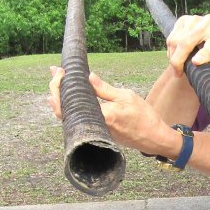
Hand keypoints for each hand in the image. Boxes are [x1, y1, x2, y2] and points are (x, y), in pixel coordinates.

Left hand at [48, 67, 177, 155]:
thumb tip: (88, 78)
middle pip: (63, 110)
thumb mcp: (126, 96)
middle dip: (56, 89)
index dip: (58, 86)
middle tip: (56, 72)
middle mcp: (94, 125)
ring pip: (70, 115)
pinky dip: (73, 106)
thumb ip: (105, 89)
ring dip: (63, 98)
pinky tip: (72, 98)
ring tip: (59, 81)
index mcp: (101, 115)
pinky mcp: (99, 132)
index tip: (59, 71)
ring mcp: (96, 131)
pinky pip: (80, 119)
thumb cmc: (144, 116)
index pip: (68, 102)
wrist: (153, 138)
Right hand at [167, 14, 209, 75]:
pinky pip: (171, 38)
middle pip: (187, 42)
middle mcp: (209, 21)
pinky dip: (171, 51)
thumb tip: (207, 69)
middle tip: (178, 73)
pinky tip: (177, 56)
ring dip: (173, 57)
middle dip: (179, 60)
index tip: (196, 62)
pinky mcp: (183, 20)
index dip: (204, 54)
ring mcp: (195, 19)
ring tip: (178, 67)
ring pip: (176, 41)